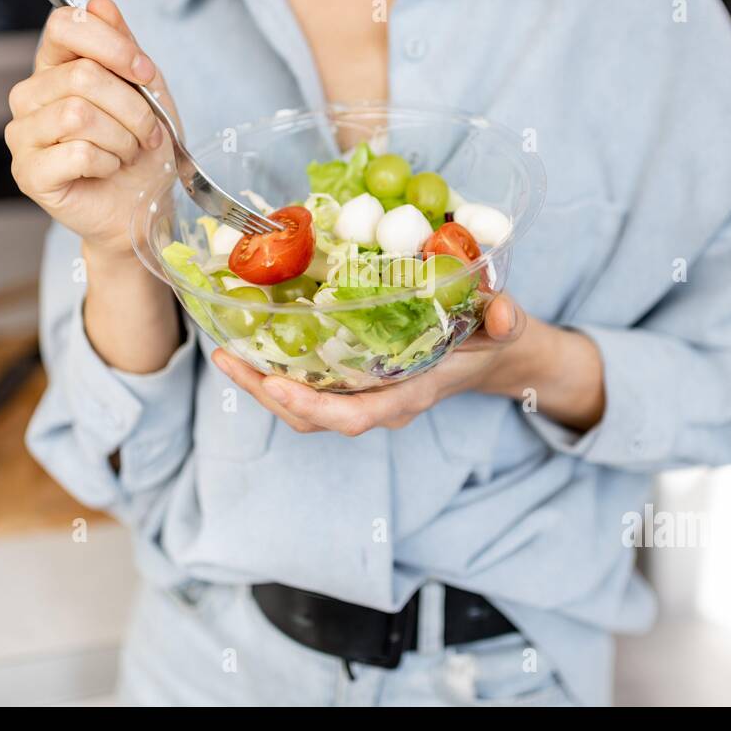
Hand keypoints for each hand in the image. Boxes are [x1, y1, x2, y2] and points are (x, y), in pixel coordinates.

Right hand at [5, 0, 178, 259]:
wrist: (142, 207)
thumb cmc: (141, 150)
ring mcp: (23, 134)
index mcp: (55, 66)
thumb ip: (124, 49)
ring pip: (79, 115)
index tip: (145, 72)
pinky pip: (76, 153)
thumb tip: (101, 4)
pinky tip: (107, 170)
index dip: (111, 44)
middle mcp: (31, 95)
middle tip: (147, 133)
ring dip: (122, 138)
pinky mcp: (28, 173)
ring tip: (127, 152)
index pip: (65, 25)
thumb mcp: (147, 92)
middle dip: (132, 109)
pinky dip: (107, 163)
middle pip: (81, 76)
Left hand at [211, 293, 527, 435]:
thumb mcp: (506, 326)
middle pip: (313, 417)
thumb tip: (503, 314)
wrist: (491, 355)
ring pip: (303, 408)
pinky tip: (249, 344)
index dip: (314, 407)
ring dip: (260, 385)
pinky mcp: (353, 384)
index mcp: (411, 393)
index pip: (356, 416)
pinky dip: (275, 372)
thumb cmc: (493, 339)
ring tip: (224, 353)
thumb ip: (506, 319)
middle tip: (225, 358)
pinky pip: (308, 389)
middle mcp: (382, 403)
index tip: (275, 383)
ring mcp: (365, 397)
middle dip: (265, 393)